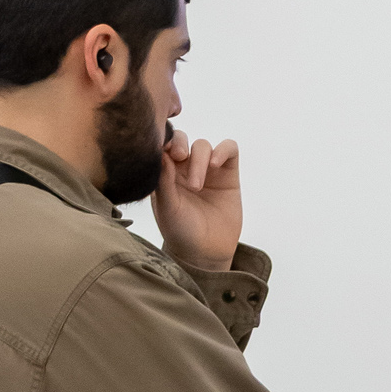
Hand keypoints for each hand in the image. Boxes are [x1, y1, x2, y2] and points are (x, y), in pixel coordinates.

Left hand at [154, 131, 242, 272]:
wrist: (205, 252)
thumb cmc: (180, 231)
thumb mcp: (167, 207)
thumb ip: (163, 181)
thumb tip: (161, 153)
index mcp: (164, 173)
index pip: (162, 145)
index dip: (163, 141)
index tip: (164, 152)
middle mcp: (185, 168)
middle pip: (182, 139)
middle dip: (180, 143)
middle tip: (179, 157)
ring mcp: (207, 169)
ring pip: (204, 145)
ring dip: (200, 159)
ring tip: (197, 185)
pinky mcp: (228, 173)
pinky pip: (229, 149)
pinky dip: (223, 151)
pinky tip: (215, 164)